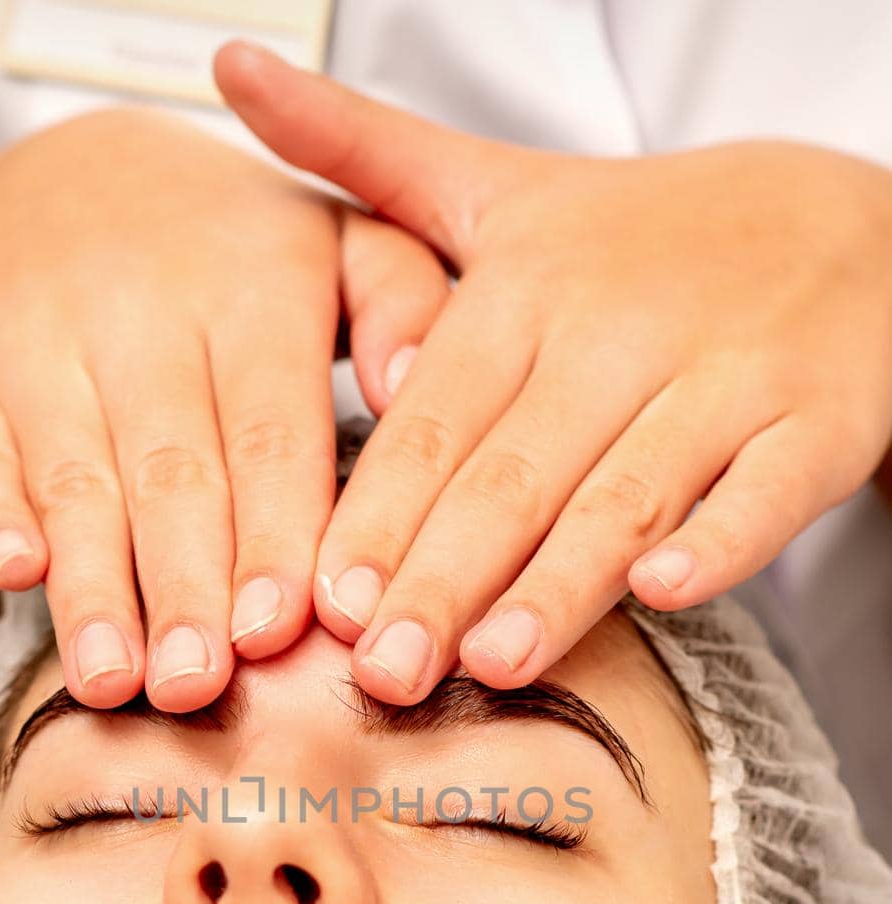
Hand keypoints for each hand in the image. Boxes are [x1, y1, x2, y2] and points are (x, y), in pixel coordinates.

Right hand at [0, 107, 448, 708]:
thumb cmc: (239, 255)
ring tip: (112, 679)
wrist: (73, 181)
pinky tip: (11, 575)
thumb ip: (399, 303)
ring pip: (73, 479)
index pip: (269, 432)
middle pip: (171, 472)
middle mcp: (141, 310)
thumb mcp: (339, 244)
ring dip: (92, 586)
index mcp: (253, 288)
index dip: (272, 536)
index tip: (278, 633)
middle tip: (196, 688)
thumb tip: (413, 385)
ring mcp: (38, 339)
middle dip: (184, 588)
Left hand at [216, 43, 891, 702]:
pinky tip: (664, 592)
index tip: (323, 599)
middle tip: (381, 670)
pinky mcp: (816, 423)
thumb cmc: (646, 240)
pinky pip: (764, 493)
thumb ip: (367, 154)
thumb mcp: (503, 190)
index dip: (379, 507)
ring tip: (492, 661)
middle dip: (443, 575)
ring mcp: (727, 376)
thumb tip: (232, 74)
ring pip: (627, 493)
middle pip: (515, 469)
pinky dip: (719, 540)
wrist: (849, 228)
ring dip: (560, 581)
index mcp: (532, 284)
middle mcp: (621, 328)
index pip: (440, 413)